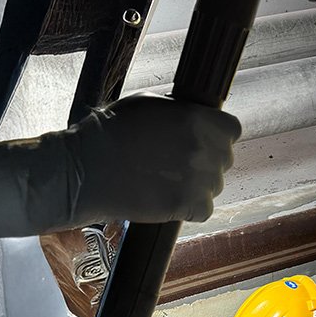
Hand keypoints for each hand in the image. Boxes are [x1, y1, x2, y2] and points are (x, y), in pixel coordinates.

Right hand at [0, 92, 240, 238]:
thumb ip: (182, 113)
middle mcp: (202, 148)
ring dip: (198, 185)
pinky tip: (170, 200)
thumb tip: (201, 117)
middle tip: (177, 164)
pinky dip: (191, 209)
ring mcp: (196, 179)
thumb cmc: (109, 132)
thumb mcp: (148, 105)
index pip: (232, 130)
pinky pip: (205, 210)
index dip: (218, 135)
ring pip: (215, 185)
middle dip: (206, 160)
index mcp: (196, 119)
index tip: (204, 140)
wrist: (83, 171)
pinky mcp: (184, 206)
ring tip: (167, 181)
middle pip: (225, 158)